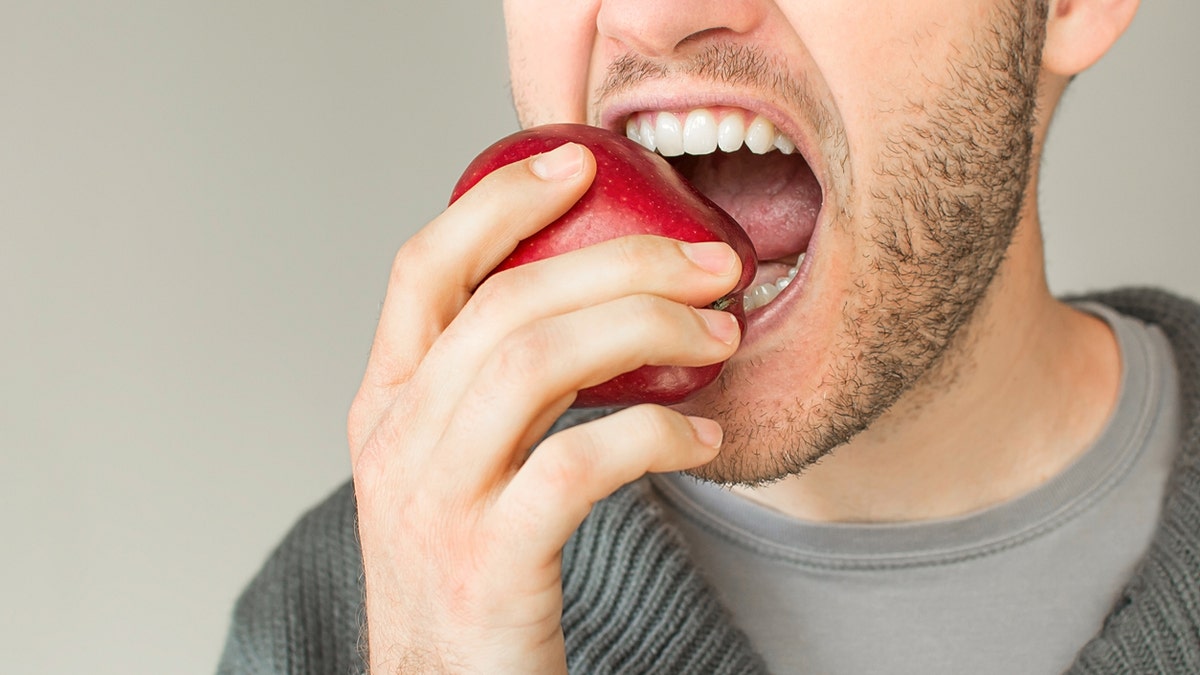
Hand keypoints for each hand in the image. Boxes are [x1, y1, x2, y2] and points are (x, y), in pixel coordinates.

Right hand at [347, 142, 741, 672]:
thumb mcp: (451, 464)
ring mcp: (435, 503)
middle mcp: (396, 442)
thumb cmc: (467, 571)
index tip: (576, 166)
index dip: (497, 203)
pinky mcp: (489, 564)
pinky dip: (654, 438)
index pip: (422, 269)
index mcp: (386, 404)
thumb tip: (598, 304)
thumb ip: (491, 387)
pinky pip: (577, 465)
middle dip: (621, 264)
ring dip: (645, 332)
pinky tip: (704, 443)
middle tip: (710, 265)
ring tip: (719, 339)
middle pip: (504, 303)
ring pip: (534, 362)